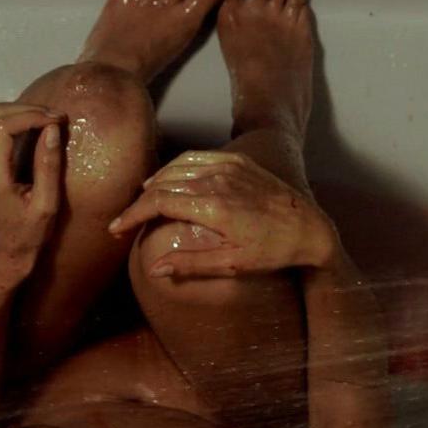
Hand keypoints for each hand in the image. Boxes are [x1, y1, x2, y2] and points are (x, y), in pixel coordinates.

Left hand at [0, 102, 64, 276]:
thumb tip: (52, 129)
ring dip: (12, 109)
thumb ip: (48, 166)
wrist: (2, 247)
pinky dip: (2, 117)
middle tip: (53, 117)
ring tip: (40, 118)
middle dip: (25, 109)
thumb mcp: (47, 204)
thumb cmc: (28, 231)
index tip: (57, 119)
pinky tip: (24, 125)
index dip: (31, 115)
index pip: (3, 125)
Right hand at [107, 151, 340, 277]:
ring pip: (176, 168)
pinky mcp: (238, 162)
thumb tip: (155, 269)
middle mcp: (217, 181)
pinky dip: (175, 168)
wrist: (310, 228)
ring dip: (154, 183)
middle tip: (126, 220)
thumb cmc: (273, 250)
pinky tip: (169, 179)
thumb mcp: (232, 264)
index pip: (157, 202)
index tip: (117, 228)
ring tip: (142, 201)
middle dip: (139, 203)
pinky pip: (196, 158)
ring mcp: (227, 167)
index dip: (132, 214)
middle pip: (162, 184)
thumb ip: (191, 264)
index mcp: (212, 206)